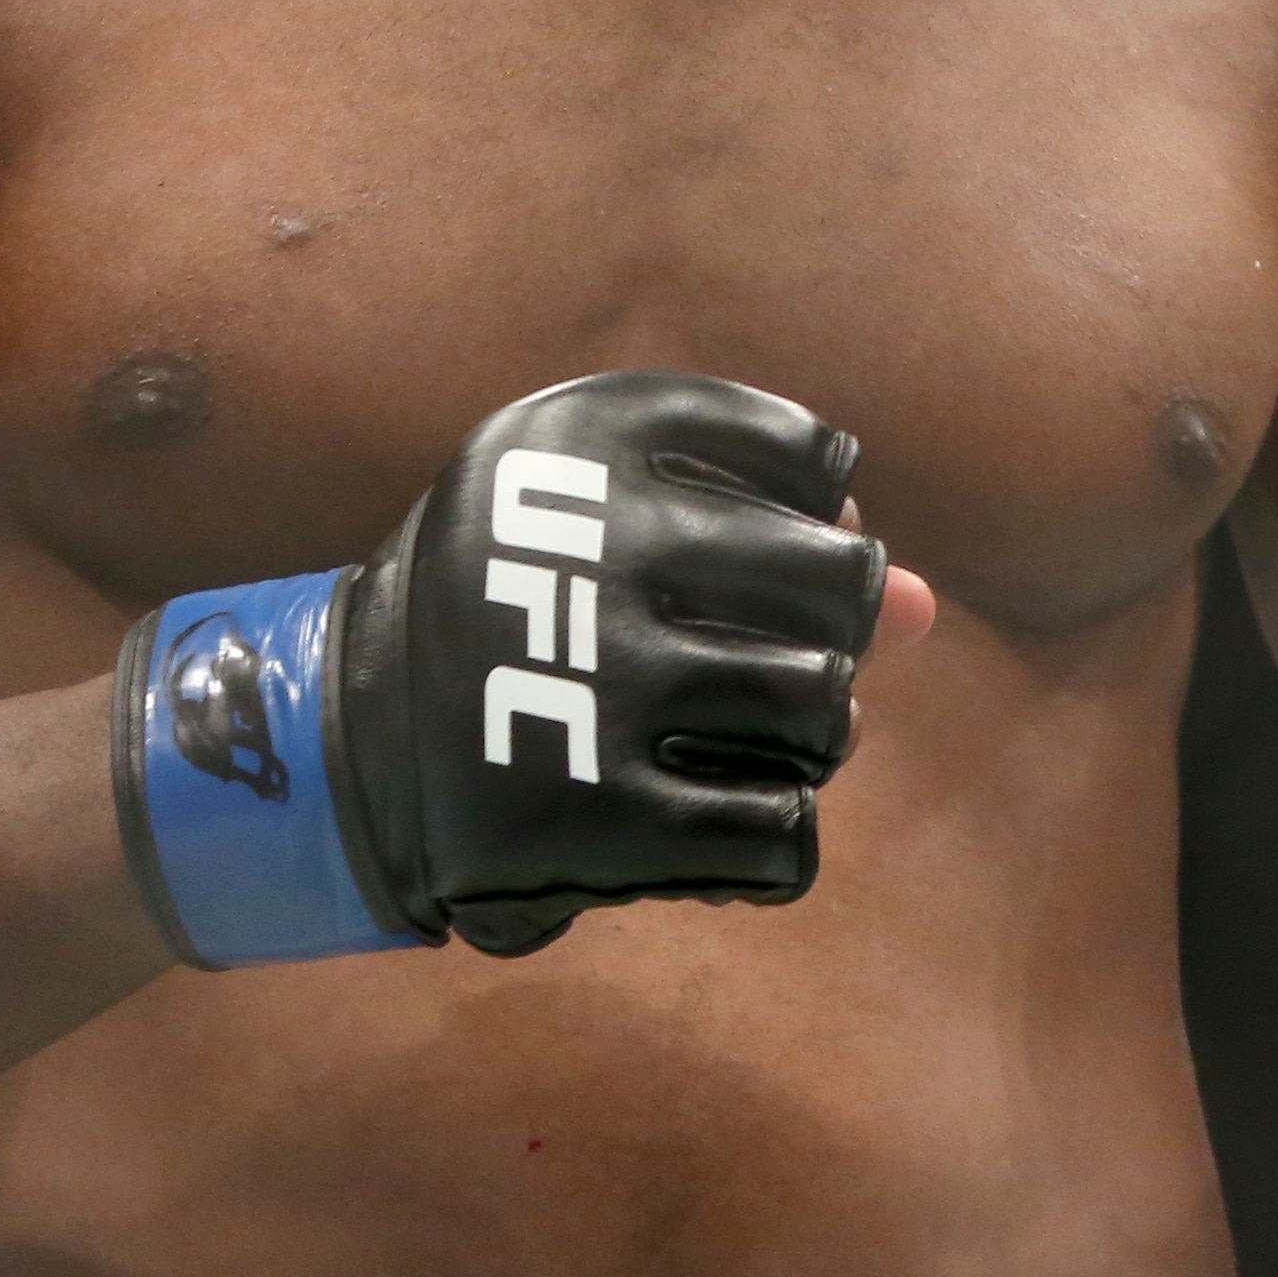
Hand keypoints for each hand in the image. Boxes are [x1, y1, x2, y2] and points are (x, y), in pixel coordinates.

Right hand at [342, 372, 929, 955]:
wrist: (350, 739)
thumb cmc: (523, 607)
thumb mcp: (612, 525)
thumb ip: (776, 540)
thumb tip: (927, 609)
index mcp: (577, 434)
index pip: (807, 457)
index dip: (816, 517)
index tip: (764, 558)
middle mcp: (584, 540)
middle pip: (837, 584)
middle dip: (831, 634)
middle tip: (769, 661)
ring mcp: (585, 682)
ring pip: (824, 713)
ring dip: (807, 740)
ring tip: (740, 742)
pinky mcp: (586, 819)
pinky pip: (781, 839)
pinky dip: (768, 842)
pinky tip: (710, 825)